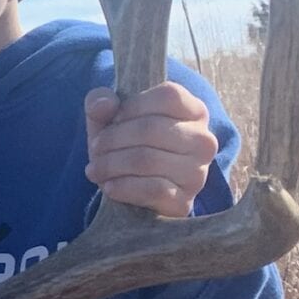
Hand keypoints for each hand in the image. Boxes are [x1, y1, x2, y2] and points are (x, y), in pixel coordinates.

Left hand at [86, 81, 217, 217]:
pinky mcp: (184, 201)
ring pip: (147, 160)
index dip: (132, 106)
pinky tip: (109, 187)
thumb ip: (101, 102)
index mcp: (194, 111)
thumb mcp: (110, 120)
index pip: (167, 96)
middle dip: (113, 138)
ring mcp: (197, 173)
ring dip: (111, 164)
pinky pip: (152, 189)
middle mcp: (203, 140)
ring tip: (95, 169)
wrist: (137, 195)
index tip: (112, 119)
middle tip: (95, 148)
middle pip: (151, 129)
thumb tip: (102, 103)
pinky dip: (123, 187)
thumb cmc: (127, 147)